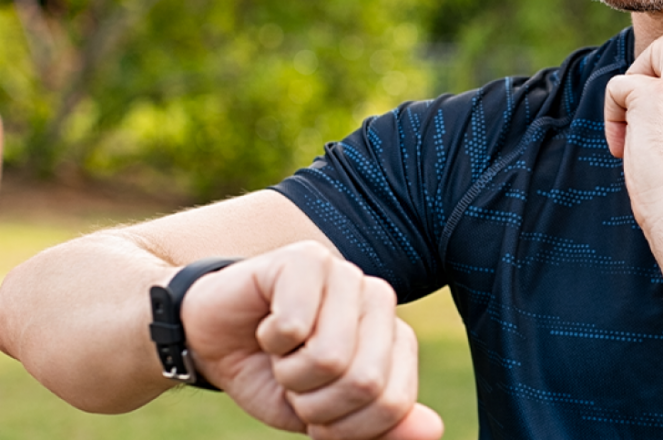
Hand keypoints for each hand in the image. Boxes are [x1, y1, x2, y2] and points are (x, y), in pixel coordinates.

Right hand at [181, 241, 443, 439]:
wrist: (210, 341)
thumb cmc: (271, 377)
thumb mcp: (323, 418)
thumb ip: (380, 425)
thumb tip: (433, 430)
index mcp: (394, 339)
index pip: (393, 404)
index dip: (342, 427)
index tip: (315, 410)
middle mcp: (379, 300)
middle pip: (365, 382)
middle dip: (315, 403)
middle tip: (293, 379)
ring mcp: (345, 273)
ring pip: (331, 356)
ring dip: (290, 373)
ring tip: (280, 352)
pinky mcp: (305, 258)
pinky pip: (294, 325)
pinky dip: (269, 342)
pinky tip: (265, 325)